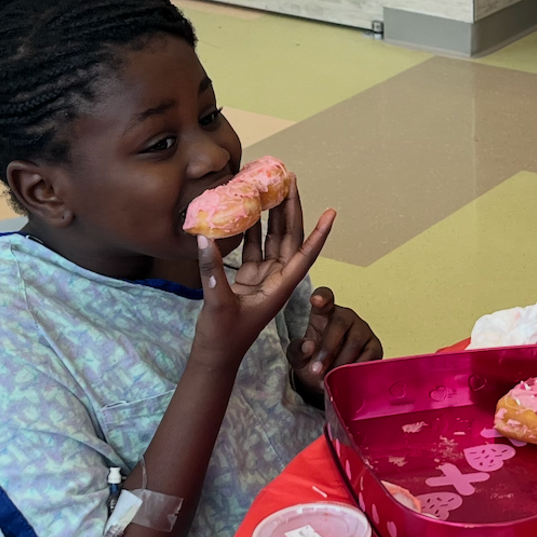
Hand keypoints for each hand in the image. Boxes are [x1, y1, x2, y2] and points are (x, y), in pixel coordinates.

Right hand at [191, 191, 332, 370]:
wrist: (216, 356)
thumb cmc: (223, 337)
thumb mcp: (218, 303)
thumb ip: (211, 270)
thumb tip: (204, 237)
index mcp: (280, 287)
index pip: (304, 254)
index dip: (319, 233)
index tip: (331, 212)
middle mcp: (277, 279)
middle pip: (290, 238)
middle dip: (291, 210)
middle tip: (291, 180)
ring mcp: (264, 277)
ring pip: (273, 240)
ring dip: (274, 215)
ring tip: (274, 186)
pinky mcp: (248, 278)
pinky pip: (254, 248)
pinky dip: (252, 229)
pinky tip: (249, 209)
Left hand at [288, 287, 381, 398]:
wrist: (330, 381)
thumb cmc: (314, 362)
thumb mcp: (299, 359)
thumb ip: (298, 351)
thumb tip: (308, 346)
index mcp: (324, 314)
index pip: (325, 298)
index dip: (321, 297)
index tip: (316, 300)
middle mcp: (346, 317)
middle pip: (339, 324)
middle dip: (327, 348)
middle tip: (317, 370)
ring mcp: (362, 331)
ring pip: (354, 341)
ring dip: (341, 362)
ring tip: (330, 378)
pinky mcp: (374, 347)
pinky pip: (369, 356)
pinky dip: (356, 369)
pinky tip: (347, 378)